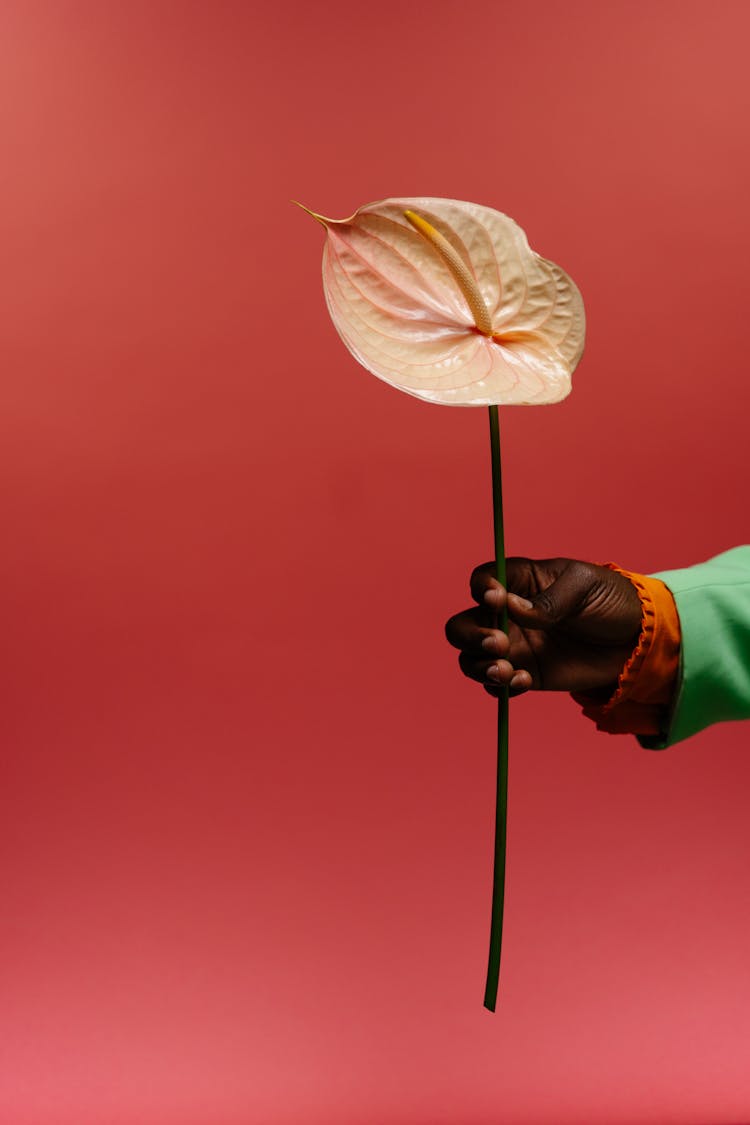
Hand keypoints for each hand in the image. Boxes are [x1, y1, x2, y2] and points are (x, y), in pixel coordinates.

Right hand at [444, 558, 641, 697]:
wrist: (637, 640)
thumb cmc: (611, 600)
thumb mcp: (585, 587)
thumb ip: (549, 600)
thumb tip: (512, 609)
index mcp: (521, 582)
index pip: (482, 581)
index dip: (481, 590)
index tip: (496, 600)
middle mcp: (508, 615)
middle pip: (462, 625)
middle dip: (470, 636)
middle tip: (500, 643)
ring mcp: (515, 646)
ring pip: (471, 658)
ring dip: (479, 666)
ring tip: (507, 671)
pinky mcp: (526, 673)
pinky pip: (496, 684)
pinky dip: (501, 687)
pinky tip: (523, 682)